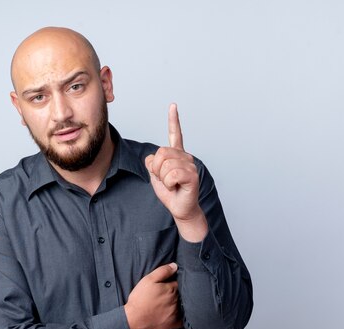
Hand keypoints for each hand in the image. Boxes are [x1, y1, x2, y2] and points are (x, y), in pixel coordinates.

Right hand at [124, 262, 181, 328]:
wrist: (134, 321)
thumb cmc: (140, 299)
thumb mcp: (148, 280)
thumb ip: (163, 271)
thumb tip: (175, 266)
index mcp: (171, 288)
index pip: (178, 282)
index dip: (173, 282)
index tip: (168, 283)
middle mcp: (176, 300)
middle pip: (180, 293)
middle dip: (176, 292)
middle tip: (165, 294)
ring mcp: (176, 312)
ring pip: (181, 305)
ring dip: (177, 303)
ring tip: (167, 304)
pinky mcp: (174, 323)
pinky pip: (182, 320)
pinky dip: (180, 317)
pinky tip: (173, 315)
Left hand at [145, 103, 207, 241]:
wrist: (179, 208)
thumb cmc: (170, 192)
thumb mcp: (155, 176)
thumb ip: (152, 164)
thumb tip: (151, 157)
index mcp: (177, 155)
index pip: (175, 134)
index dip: (173, 120)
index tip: (173, 106)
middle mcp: (185, 157)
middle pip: (161, 153)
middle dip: (156, 169)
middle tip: (165, 179)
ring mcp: (190, 165)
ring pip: (165, 165)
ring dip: (163, 178)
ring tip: (172, 184)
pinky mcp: (192, 176)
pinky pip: (172, 174)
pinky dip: (169, 183)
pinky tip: (177, 187)